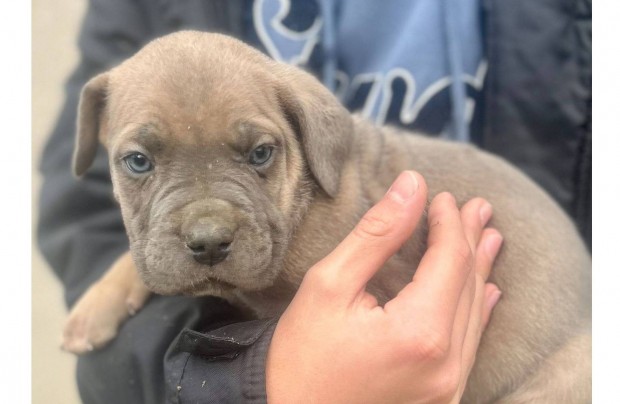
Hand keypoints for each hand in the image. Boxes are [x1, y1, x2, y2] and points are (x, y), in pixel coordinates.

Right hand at [266, 171, 502, 403]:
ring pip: (474, 313)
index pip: (449, 261)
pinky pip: (470, 344)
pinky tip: (488, 291)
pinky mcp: (441, 396)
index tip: (441, 196)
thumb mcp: (330, 284)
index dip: (448, 223)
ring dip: (478, 270)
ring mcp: (446, 385)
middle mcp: (445, 363)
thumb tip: (412, 187)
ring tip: (488, 237)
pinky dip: (478, 310)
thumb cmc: (302, 355)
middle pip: (468, 284)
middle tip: (478, 206)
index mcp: (419, 332)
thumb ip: (377, 234)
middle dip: (470, 240)